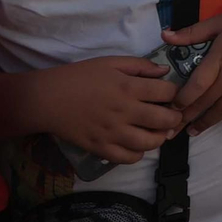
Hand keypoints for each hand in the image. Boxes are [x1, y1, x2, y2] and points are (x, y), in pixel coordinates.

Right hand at [45, 56, 181, 165]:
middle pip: (164, 121)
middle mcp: (124, 112)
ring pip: (150, 143)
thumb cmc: (79, 77)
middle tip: (171, 115)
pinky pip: (129, 158)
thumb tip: (164, 71)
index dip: (174, 93)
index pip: (167, 93)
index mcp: (128, 87)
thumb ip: (140, 66)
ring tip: (156, 131)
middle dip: (174, 118)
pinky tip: (136, 143)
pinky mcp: (101, 148)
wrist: (47, 99)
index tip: (170, 95)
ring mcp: (113, 133)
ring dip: (159, 137)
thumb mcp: (110, 62)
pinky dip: (138, 153)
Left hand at [163, 5, 221, 142]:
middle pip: (205, 101)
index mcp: (219, 58)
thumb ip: (191, 32)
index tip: (169, 107)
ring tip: (193, 132)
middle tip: (171, 128)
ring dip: (207, 123)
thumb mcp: (219, 22)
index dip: (181, 99)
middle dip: (187, 116)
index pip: (196, 85)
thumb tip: (164, 35)